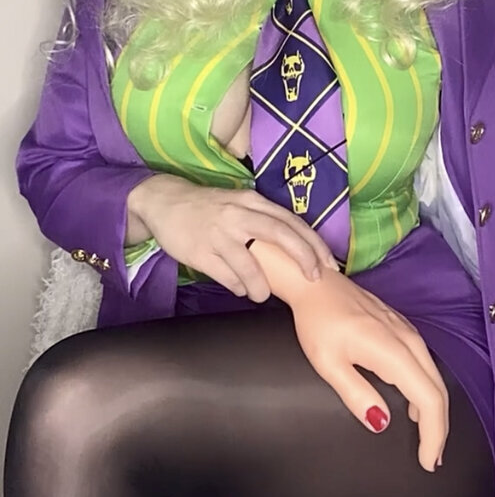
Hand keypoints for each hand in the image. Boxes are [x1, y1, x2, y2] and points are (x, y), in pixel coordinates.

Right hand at [127, 173, 339, 300]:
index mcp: (251, 200)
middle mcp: (238, 214)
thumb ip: (262, 220)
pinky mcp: (200, 252)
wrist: (164, 201)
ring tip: (262, 295)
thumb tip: (294, 250)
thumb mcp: (238, 203)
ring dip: (262, 286)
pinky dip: (238, 287)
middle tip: (313, 279)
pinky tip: (240, 289)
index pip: (291, 221)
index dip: (313, 244)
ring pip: (251, 265)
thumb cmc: (208, 207)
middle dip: (303, 258)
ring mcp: (218, 233)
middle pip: (280, 234)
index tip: (328, 264)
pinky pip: (227, 276)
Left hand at [288, 269, 448, 471]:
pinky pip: (424, 364)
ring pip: (434, 376)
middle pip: (438, 390)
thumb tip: (381, 422)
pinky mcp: (402, 327)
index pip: (428, 399)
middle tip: (430, 459)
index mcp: (394, 351)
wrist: (315, 282)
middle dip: (439, 428)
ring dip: (435, 409)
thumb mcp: (328, 363)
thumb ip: (356, 394)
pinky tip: (414, 405)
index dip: (433, 435)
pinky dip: (426, 389)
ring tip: (426, 439)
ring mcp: (407, 331)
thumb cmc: (317, 322)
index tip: (426, 461)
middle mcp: (408, 339)